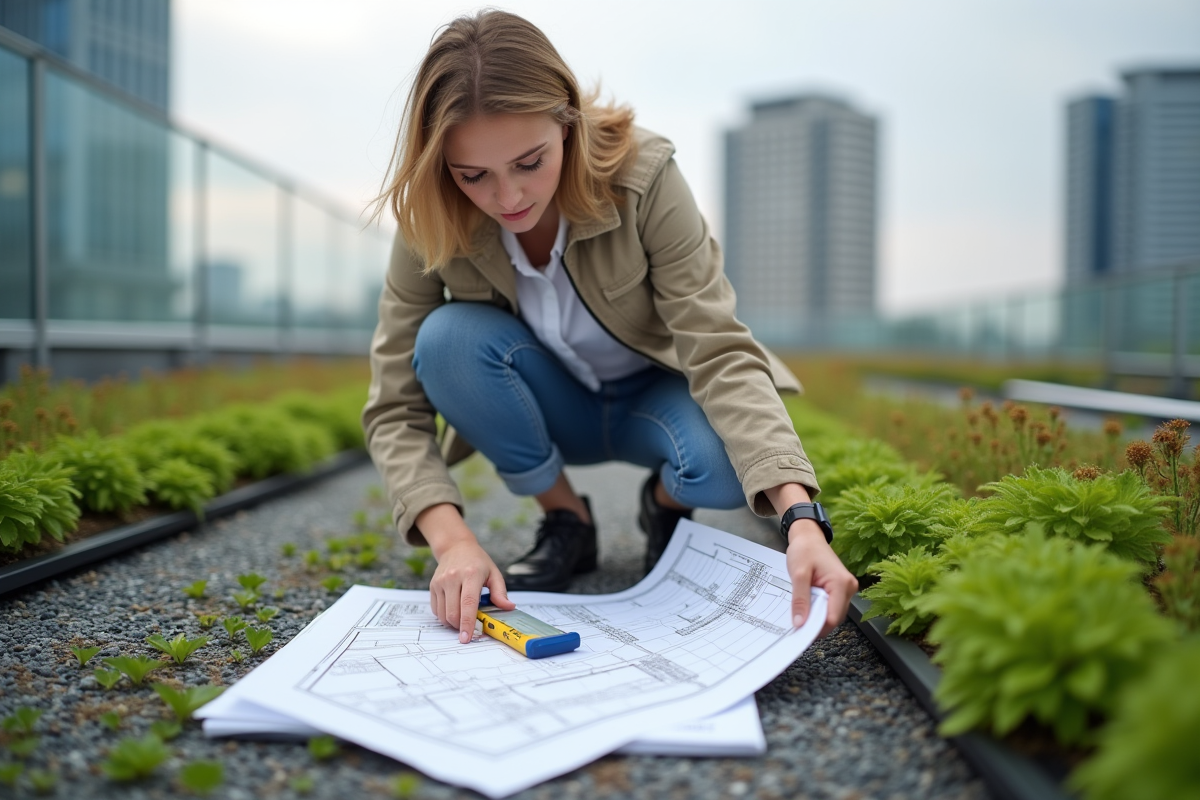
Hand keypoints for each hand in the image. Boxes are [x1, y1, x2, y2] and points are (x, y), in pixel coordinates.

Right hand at [429, 538, 515, 642]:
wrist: (456, 547)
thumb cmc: (477, 562)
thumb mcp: (494, 573)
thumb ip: (500, 592)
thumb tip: (509, 607)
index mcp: (471, 574)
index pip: (468, 603)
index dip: (468, 622)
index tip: (467, 637)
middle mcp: (453, 577)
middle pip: (453, 612)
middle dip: (461, 626)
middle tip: (470, 628)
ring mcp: (440, 582)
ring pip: (443, 614)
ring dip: (453, 623)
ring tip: (463, 618)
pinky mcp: (433, 586)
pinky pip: (436, 610)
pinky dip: (445, 616)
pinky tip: (454, 610)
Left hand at [786, 520, 857, 637]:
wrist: (809, 537)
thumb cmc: (804, 550)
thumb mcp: (798, 574)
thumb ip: (800, 599)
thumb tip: (800, 623)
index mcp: (842, 584)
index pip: (833, 617)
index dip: (816, 627)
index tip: (798, 631)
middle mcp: (850, 589)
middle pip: (834, 618)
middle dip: (816, 623)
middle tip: (795, 622)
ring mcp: (847, 590)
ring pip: (833, 615)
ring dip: (816, 617)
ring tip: (800, 612)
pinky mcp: (841, 591)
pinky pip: (831, 607)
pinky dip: (818, 610)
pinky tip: (806, 607)